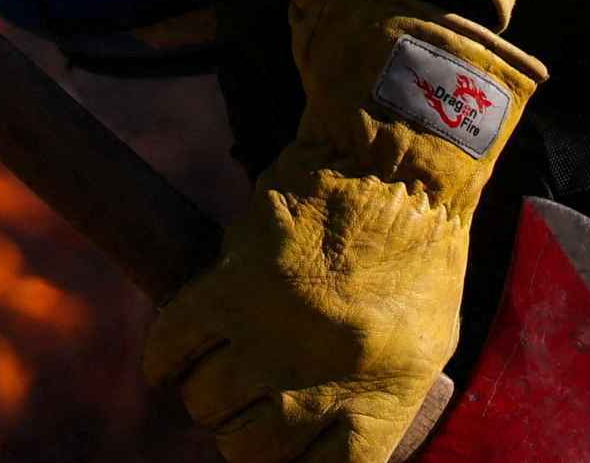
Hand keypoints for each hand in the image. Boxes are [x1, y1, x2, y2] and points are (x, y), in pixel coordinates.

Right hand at [144, 0, 540, 462]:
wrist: (400, 156)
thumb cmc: (418, 248)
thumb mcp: (424, 339)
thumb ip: (375, 400)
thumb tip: (324, 450)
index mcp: (387, 392)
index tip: (276, 454)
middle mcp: (331, 371)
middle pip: (251, 447)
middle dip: (240, 432)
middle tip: (244, 403)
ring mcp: (281, 327)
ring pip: (208, 401)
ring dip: (205, 390)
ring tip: (220, 363)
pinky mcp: (237, 280)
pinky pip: (174, 345)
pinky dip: (165, 355)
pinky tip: (174, 352)